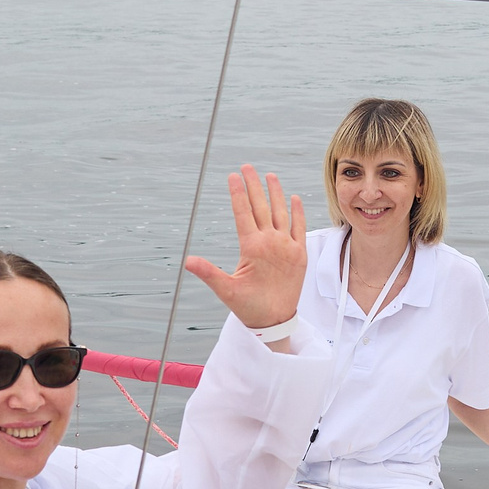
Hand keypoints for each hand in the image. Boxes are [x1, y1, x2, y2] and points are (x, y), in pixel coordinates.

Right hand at [183, 164, 306, 331]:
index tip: (232, 175)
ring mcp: (288, 246)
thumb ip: (208, 272)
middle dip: (253, 184)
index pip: (242, 212)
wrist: (277, 321)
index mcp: (253, 247)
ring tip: (269, 175)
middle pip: (260, 206)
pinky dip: (297, 211)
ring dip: (275, 192)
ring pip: (281, 212)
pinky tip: (293, 197)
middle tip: (246, 167)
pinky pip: (300, 227)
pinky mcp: (301, 253)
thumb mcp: (226, 289)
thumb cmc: (250, 306)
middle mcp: (272, 242)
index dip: (237, 192)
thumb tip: (187, 260)